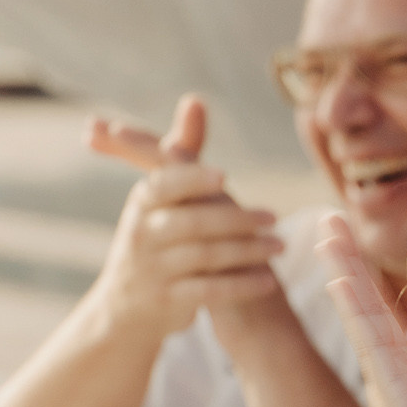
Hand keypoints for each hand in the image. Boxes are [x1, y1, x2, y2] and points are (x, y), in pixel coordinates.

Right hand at [87, 95, 286, 339]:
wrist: (126, 306)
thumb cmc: (153, 236)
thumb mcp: (159, 195)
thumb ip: (181, 151)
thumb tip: (195, 100)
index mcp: (142, 202)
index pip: (165, 185)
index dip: (193, 180)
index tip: (224, 178)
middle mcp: (143, 234)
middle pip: (192, 223)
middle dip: (235, 219)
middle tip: (273, 216)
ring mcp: (154, 270)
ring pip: (206, 257)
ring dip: (247, 250)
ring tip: (280, 245)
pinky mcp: (168, 302)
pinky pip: (209, 292)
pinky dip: (240, 285)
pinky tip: (268, 281)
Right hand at [322, 215, 406, 406]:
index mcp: (404, 375)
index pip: (380, 315)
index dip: (365, 278)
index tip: (348, 244)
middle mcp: (389, 376)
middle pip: (363, 306)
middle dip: (346, 262)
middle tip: (326, 221)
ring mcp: (388, 384)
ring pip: (361, 316)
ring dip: (345, 271)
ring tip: (327, 232)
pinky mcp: (393, 395)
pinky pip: (371, 343)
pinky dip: (355, 310)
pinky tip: (340, 280)